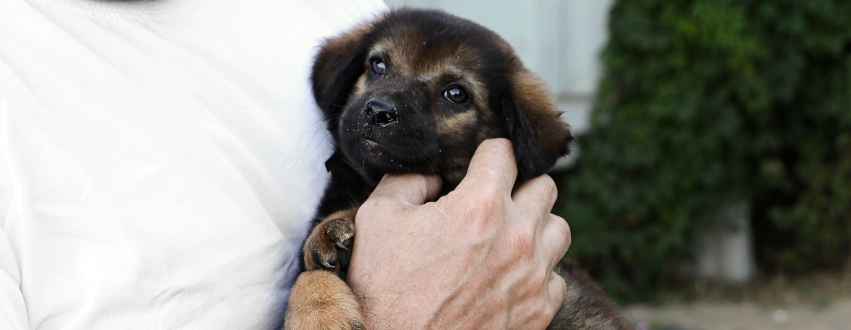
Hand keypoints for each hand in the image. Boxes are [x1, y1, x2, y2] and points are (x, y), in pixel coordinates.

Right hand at [347, 138, 570, 329]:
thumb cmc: (382, 290)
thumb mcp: (377, 218)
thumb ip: (408, 181)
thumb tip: (432, 175)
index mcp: (480, 206)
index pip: (505, 152)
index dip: (488, 154)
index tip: (479, 164)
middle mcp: (516, 238)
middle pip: (544, 186)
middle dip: (519, 187)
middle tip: (494, 200)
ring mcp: (532, 277)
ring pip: (559, 229)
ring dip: (536, 227)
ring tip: (507, 237)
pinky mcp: (537, 312)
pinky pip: (556, 279)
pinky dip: (538, 273)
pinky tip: (510, 276)